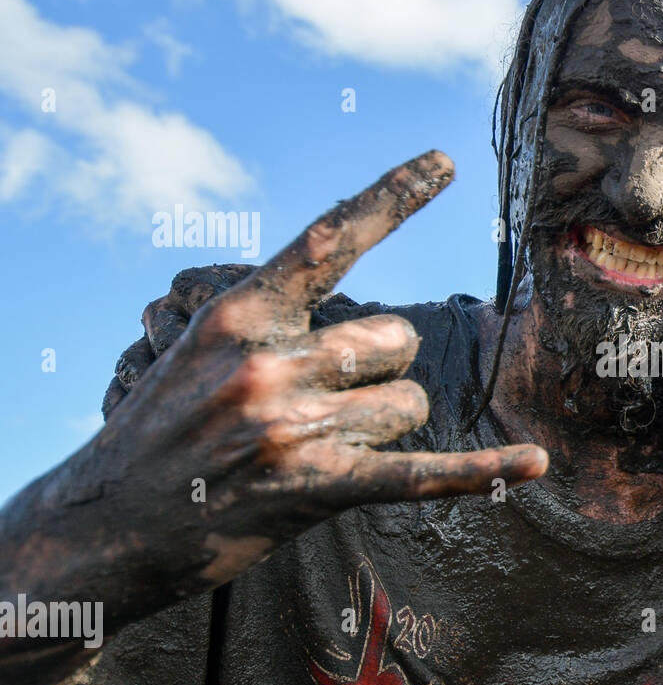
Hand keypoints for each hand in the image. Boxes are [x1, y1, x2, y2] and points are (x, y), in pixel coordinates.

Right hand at [84, 150, 547, 587]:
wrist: (107, 523)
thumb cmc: (161, 431)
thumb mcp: (200, 351)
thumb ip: (279, 326)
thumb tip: (371, 332)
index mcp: (241, 314)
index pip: (329, 238)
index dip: (392, 196)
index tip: (445, 161)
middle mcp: (270, 362)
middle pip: (396, 340)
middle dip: (379, 371)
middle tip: (325, 405)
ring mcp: (293, 428)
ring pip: (408, 405)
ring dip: (382, 427)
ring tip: (319, 451)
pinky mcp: (317, 493)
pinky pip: (422, 475)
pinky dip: (482, 473)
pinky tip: (534, 464)